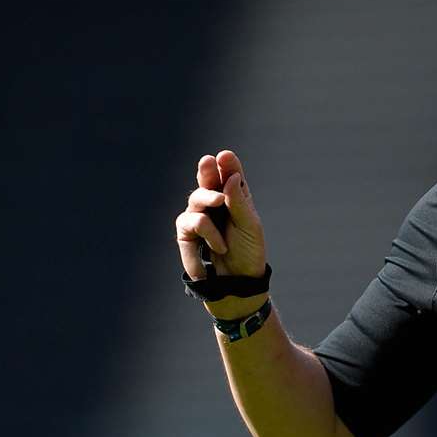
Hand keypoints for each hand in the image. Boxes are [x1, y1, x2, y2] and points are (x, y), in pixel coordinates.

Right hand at [175, 150, 266, 280]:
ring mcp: (199, 214)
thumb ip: (239, 202)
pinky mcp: (186, 232)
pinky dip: (207, 237)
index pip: (230, 174)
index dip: (227, 164)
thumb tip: (231, 177)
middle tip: (208, 162)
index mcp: (235, 196)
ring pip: (196, 199)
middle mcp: (215, 201)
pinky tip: (218, 248)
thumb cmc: (248, 250)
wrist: (238, 280)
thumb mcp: (250, 226)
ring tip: (222, 239)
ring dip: (209, 213)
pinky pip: (190, 224)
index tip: (225, 156)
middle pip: (207, 179)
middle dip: (207, 171)